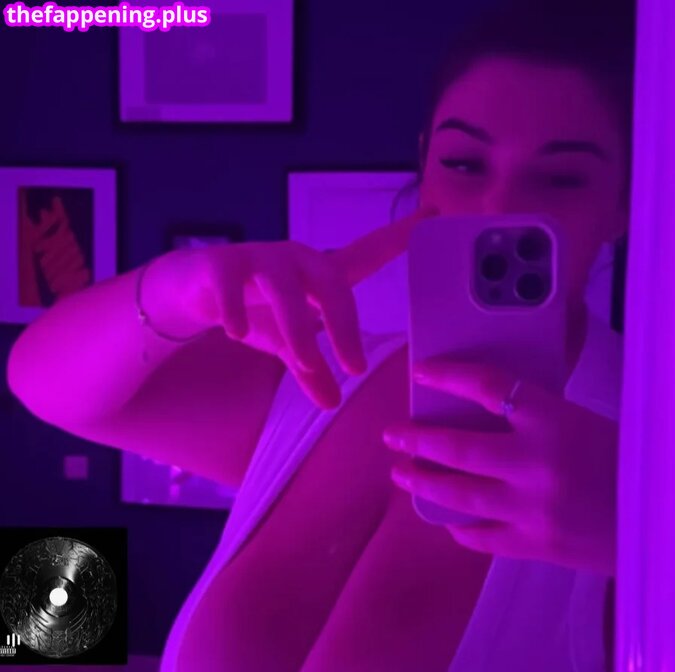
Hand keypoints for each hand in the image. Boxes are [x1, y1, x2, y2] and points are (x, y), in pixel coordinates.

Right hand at [146, 205, 437, 410]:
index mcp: (316, 274)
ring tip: (303, 362)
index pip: (364, 254)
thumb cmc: (249, 309)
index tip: (434, 212)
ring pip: (284, 289)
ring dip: (297, 327)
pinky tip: (238, 334)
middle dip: (344, 325)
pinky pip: (231, 284)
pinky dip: (236, 309)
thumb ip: (309, 370)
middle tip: (353, 367)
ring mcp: (256, 259)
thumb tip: (331, 404)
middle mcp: (293, 260)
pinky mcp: (219, 265)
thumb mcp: (283, 345)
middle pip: (330, 282)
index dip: (396, 237)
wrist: (187, 293)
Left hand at [382, 356, 618, 575]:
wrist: (663, 520)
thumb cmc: (630, 464)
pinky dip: (461, 526)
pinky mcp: (534, 543)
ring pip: (458, 494)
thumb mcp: (587, 424)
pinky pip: (481, 536)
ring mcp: (531, 507)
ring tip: (402, 474)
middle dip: (417, 439)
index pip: (490, 386)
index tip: (422, 372)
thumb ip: (540, 419)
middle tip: (394, 435)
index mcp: (556, 420)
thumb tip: (486, 415)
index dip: (450, 376)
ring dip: (423, 482)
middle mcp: (536, 462)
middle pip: (458, 446)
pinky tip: (449, 520)